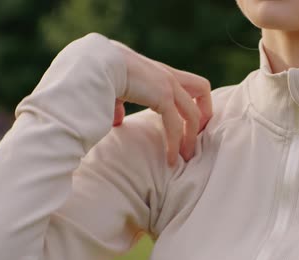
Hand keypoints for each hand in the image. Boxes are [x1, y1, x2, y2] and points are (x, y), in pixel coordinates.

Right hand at [111, 40, 212, 165]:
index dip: (194, 101)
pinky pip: (176, 126)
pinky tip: (170, 159)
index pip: (189, 82)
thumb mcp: (114, 88)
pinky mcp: (163, 96)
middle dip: (202, 116)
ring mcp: (168, 85)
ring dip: (190, 138)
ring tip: (185, 158)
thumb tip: (117, 120)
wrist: (96, 62)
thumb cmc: (100, 73)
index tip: (188, 123)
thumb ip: (119, 104)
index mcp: (158, 71)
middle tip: (193, 139)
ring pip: (192, 114)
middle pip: (201, 91)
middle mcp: (167, 75)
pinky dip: (175, 144)